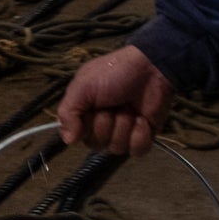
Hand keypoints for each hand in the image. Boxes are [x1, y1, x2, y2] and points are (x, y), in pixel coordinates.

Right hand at [57, 44, 172, 155]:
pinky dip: (141, 135)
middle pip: (97, 144)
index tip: (93, 110)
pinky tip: (143, 120)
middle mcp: (102, 126)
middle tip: (115, 104)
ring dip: (125, 125)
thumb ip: (68, 112)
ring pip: (117, 148)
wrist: (151, 68)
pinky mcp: (143, 136)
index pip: (78, 137)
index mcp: (85, 114)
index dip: (87, 126)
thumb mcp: (83, 85)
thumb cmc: (115, 74)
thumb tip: (68, 141)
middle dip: (107, 123)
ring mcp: (123, 132)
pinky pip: (137, 151)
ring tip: (130, 107)